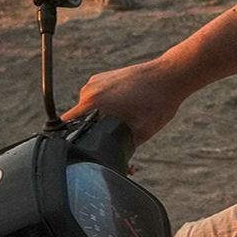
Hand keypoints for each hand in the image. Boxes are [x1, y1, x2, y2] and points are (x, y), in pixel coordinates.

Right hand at [64, 60, 189, 144]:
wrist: (170, 76)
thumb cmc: (158, 103)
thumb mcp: (139, 133)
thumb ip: (118, 146)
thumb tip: (110, 160)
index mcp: (93, 102)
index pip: (66, 126)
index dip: (71, 140)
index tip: (80, 149)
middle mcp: (88, 90)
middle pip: (78, 119)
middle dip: (92, 130)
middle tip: (115, 137)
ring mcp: (95, 81)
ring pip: (88, 108)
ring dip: (100, 117)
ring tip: (124, 120)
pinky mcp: (103, 77)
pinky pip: (97, 97)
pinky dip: (106, 104)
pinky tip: (126, 108)